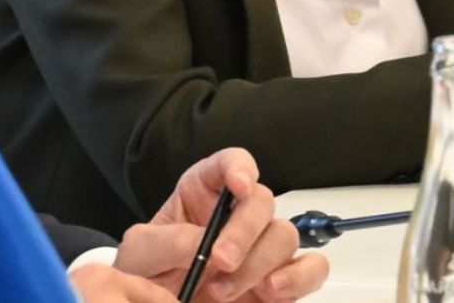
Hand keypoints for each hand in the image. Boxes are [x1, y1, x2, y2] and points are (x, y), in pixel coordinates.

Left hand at [105, 148, 327, 301]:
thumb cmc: (151, 274)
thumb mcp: (141, 252)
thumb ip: (164, 241)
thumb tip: (199, 241)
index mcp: (204, 194)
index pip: (230, 163)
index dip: (240, 166)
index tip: (239, 185)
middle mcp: (238, 216)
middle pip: (262, 202)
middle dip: (244, 231)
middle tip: (221, 260)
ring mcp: (263, 248)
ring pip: (286, 236)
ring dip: (258, 263)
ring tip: (223, 291)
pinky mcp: (283, 280)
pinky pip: (312, 269)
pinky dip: (298, 278)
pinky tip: (271, 290)